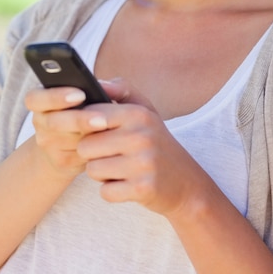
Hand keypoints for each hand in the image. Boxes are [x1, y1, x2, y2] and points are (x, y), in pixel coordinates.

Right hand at [24, 86, 113, 177]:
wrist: (73, 142)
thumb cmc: (89, 109)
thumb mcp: (96, 94)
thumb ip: (106, 85)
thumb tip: (107, 86)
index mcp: (41, 101)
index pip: (35, 98)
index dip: (56, 96)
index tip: (81, 94)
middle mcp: (40, 122)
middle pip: (53, 122)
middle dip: (79, 120)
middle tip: (101, 119)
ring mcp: (48, 144)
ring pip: (67, 141)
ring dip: (89, 136)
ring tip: (108, 130)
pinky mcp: (62, 161)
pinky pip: (78, 155)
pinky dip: (94, 149)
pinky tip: (107, 142)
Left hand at [77, 79, 208, 217]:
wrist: (187, 184)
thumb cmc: (156, 142)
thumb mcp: (145, 111)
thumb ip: (121, 90)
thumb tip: (97, 81)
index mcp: (138, 114)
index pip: (89, 116)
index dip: (86, 127)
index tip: (97, 132)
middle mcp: (141, 136)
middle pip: (85, 146)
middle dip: (93, 154)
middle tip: (112, 154)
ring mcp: (143, 164)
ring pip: (92, 170)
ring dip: (102, 173)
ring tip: (120, 168)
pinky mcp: (142, 189)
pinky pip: (105, 192)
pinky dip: (112, 191)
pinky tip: (127, 184)